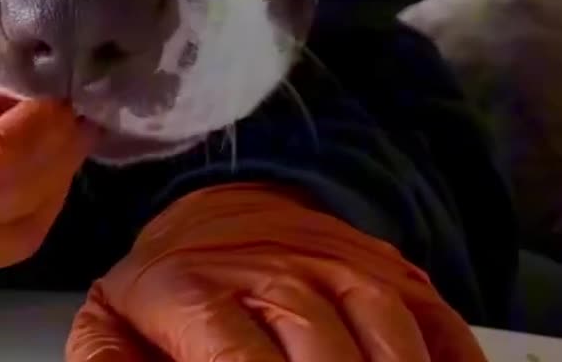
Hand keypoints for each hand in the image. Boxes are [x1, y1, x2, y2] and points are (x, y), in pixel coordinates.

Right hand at [0, 14, 93, 299]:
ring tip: (39, 122)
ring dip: (44, 184)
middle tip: (63, 98)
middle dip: (55, 159)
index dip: (25, 141)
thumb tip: (20, 74)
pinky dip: (13, 205)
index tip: (52, 91)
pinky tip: (5, 157)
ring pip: (8, 245)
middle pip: (5, 226)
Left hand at [66, 184, 487, 361]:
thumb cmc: (167, 294)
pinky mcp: (391, 270)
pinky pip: (440, 323)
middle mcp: (275, 272)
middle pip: (326, 354)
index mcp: (195, 292)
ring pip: (389, 334)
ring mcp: (340, 265)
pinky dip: (449, 360)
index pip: (239, 361)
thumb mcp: (112, 324)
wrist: (217, 214)